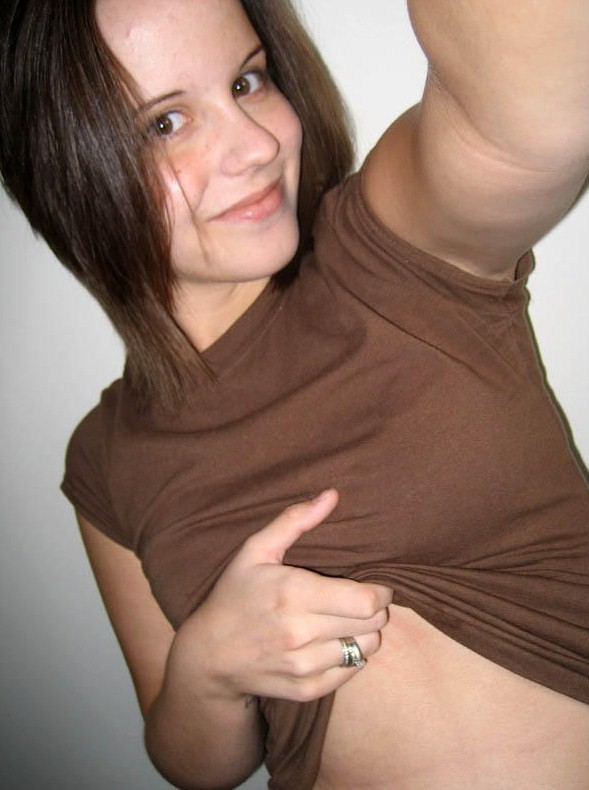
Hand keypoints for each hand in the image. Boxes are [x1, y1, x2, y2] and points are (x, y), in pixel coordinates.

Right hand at [183, 489, 392, 703]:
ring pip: (365, 649)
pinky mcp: (306, 689)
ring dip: (363, 632)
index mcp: (293, 594)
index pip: (367, 601)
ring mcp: (303, 666)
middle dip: (374, 609)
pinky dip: (348, 656)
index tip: (372, 583)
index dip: (379, 590)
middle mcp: (301, 633)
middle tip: (357, 599)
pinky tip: (330, 642)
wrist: (208, 656)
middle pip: (373, 624)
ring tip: (344, 620)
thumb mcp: (255, 550)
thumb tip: (332, 495)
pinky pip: (350, 671)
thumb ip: (294, 520)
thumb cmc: (235, 595)